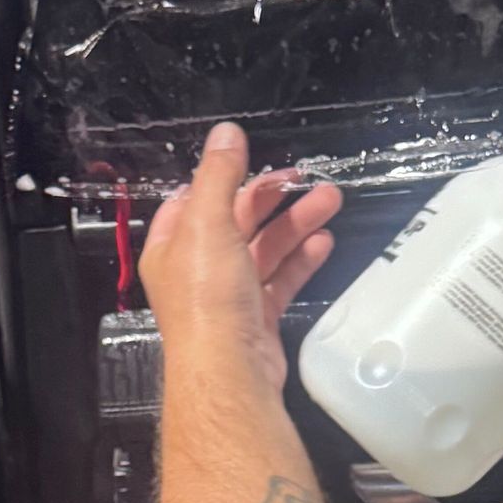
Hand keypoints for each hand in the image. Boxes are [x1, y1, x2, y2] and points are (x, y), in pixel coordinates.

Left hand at [140, 123, 341, 391]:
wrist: (229, 370)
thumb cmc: (208, 297)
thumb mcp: (208, 223)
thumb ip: (219, 174)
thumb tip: (226, 131)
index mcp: (172, 247)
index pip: (192, 200)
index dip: (220, 177)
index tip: (252, 159)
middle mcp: (195, 270)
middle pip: (235, 221)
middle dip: (272, 197)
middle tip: (307, 177)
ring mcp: (227, 296)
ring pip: (264, 249)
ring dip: (295, 223)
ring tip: (330, 200)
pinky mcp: (256, 318)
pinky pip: (280, 280)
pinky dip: (301, 259)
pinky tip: (323, 242)